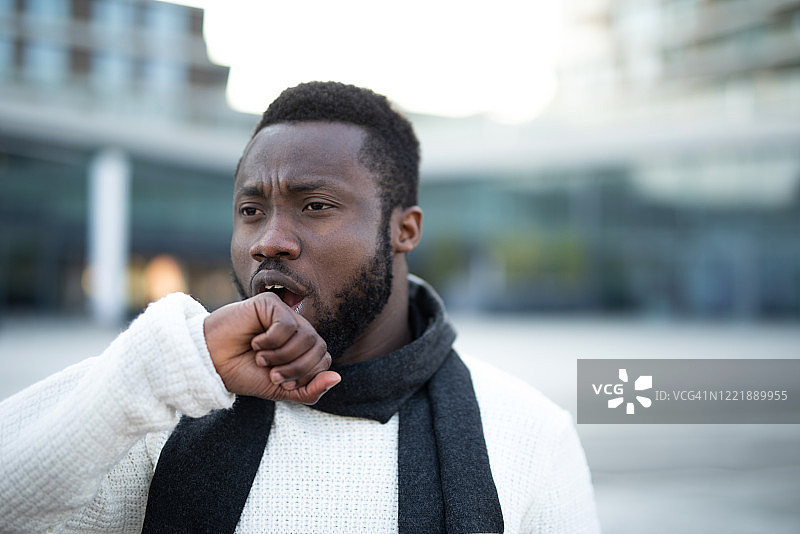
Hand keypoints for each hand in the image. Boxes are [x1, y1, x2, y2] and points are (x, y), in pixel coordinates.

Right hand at [203, 292, 339, 403]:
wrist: (211, 364)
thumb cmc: (243, 374)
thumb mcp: (280, 390)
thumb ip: (309, 390)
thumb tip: (337, 377)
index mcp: (301, 349)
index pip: (324, 360)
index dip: (305, 375)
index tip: (280, 382)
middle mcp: (297, 330)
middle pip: (319, 348)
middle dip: (297, 368)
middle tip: (272, 373)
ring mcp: (285, 315)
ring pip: (307, 336)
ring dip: (283, 355)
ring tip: (261, 358)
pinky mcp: (270, 304)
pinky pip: (288, 324)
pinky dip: (272, 341)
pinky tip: (255, 342)